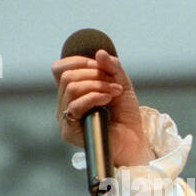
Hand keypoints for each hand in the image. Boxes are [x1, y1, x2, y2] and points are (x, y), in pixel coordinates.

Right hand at [51, 48, 151, 166]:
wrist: (135, 143)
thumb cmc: (126, 117)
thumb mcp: (122, 85)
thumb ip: (112, 68)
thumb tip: (99, 52)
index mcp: (72, 92)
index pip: (60, 69)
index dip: (79, 62)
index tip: (101, 66)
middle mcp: (65, 104)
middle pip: (67, 76)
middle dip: (94, 74)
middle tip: (114, 83)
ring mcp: (66, 118)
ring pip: (71, 88)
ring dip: (97, 85)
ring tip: (115, 92)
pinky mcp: (70, 131)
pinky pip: (74, 106)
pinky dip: (93, 97)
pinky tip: (108, 99)